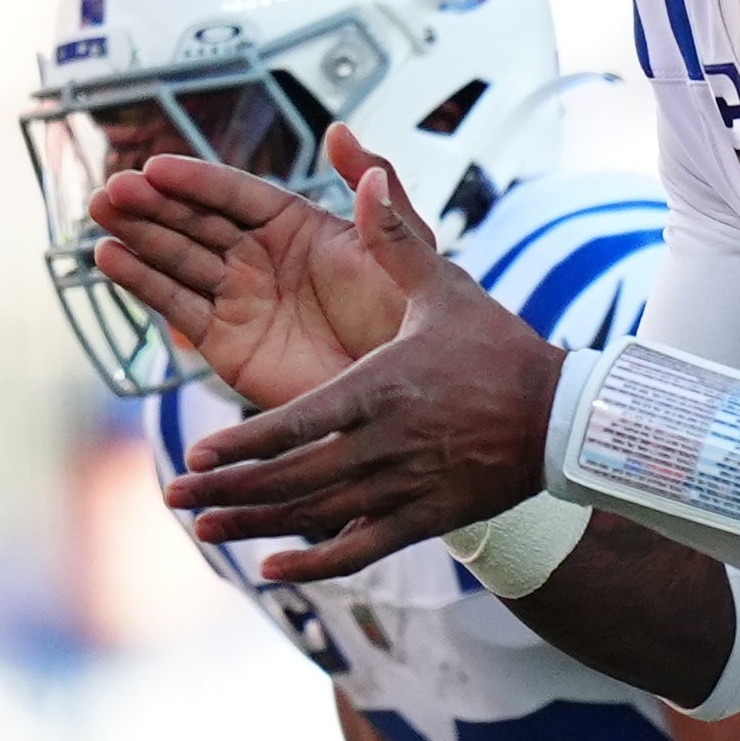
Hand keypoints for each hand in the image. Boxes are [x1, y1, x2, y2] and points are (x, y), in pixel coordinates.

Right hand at [90, 124, 415, 411]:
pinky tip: (111, 259)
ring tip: (100, 214)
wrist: (403, 400)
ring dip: (137, 236)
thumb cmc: (410, 323)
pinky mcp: (225, 343)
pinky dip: (142, 283)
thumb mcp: (401, 250)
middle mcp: (261, 256)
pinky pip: (177, 307)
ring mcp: (239, 298)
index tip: (156, 166)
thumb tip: (340, 132)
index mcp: (298, 225)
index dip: (196, 180)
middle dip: (153, 204)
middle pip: (196, 221)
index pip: (236, 194)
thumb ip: (374, 193)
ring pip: (178, 258)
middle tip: (113, 189)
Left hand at [158, 137, 564, 579]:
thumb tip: (360, 168)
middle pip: (297, 477)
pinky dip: (317, 564)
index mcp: (384, 386)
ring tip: (206, 529)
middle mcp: (389, 443)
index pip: (302, 422)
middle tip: (175, 496)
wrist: (564, 418)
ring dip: (258, 524)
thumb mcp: (446, 285)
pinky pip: (363, 549)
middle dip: (231, 489)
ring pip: (319, 515)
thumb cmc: (499, 346)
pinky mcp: (426, 518)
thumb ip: (393, 234)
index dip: (247, 443)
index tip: (200, 453)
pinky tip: (274, 572)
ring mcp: (407, 487)